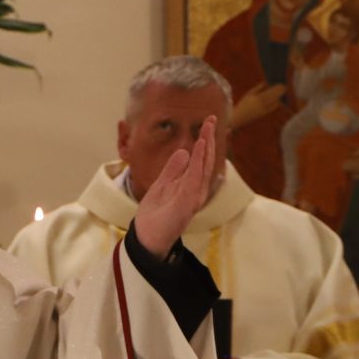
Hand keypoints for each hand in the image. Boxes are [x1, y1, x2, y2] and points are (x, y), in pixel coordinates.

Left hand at [130, 115, 217, 257]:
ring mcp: (192, 198)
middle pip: (206, 161)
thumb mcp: (162, 185)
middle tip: (212, 119)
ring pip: (202, 169)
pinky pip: (193, 180)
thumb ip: (173, 170)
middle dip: (209, 140)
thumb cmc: (155, 215)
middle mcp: (196, 191)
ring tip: (207, 130)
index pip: (201, 160)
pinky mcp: (185, 205)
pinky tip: (198, 149)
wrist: (146, 238)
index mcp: (190, 186)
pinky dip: (197, 164)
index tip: (208, 122)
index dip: (205, 141)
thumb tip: (183, 151)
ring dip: (205, 149)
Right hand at [230, 84, 286, 127]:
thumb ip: (258, 88)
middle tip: (285, 87)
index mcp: (257, 97)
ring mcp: (264, 109)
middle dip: (280, 91)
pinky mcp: (264, 114)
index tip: (282, 84)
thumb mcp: (249, 94)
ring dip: (279, 97)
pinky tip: (278, 101)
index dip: (277, 88)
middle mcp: (262, 104)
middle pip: (274, 96)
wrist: (238, 117)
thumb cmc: (243, 104)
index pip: (270, 91)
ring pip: (274, 102)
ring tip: (283, 92)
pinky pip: (272, 108)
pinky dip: (276, 104)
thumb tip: (266, 83)